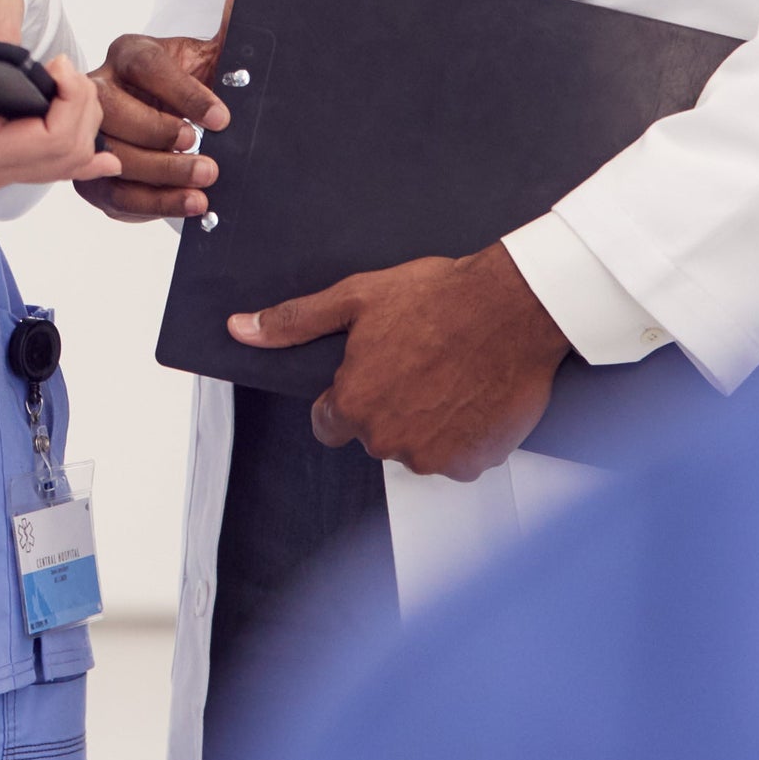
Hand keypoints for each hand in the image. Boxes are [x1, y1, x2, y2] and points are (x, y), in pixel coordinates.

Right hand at [0, 60, 114, 195]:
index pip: (52, 139)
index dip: (70, 100)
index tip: (56, 64)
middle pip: (70, 153)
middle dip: (84, 108)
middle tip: (65, 67)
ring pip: (64, 162)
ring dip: (82, 124)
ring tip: (72, 84)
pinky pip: (46, 165)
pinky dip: (75, 149)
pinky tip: (94, 146)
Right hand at [77, 29, 226, 220]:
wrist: (180, 115)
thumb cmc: (194, 83)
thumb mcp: (214, 54)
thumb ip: (232, 28)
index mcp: (131, 54)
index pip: (147, 66)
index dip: (184, 94)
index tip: (222, 118)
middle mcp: (101, 88)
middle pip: (114, 112)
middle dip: (161, 140)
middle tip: (208, 162)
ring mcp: (90, 131)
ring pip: (110, 157)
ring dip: (159, 180)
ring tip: (202, 192)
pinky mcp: (91, 172)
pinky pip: (113, 194)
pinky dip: (152, 205)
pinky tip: (187, 205)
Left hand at [228, 242, 569, 480]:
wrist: (514, 306)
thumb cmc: (442, 299)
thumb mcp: (355, 297)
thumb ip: (295, 321)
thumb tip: (244, 328)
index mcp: (354, 404)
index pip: (329, 424)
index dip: (347, 396)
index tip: (372, 375)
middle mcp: (389, 439)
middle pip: (375, 435)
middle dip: (389, 407)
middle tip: (417, 364)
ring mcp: (434, 455)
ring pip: (418, 448)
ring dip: (428, 422)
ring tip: (448, 375)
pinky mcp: (475, 462)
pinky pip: (460, 458)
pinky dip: (465, 435)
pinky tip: (471, 395)